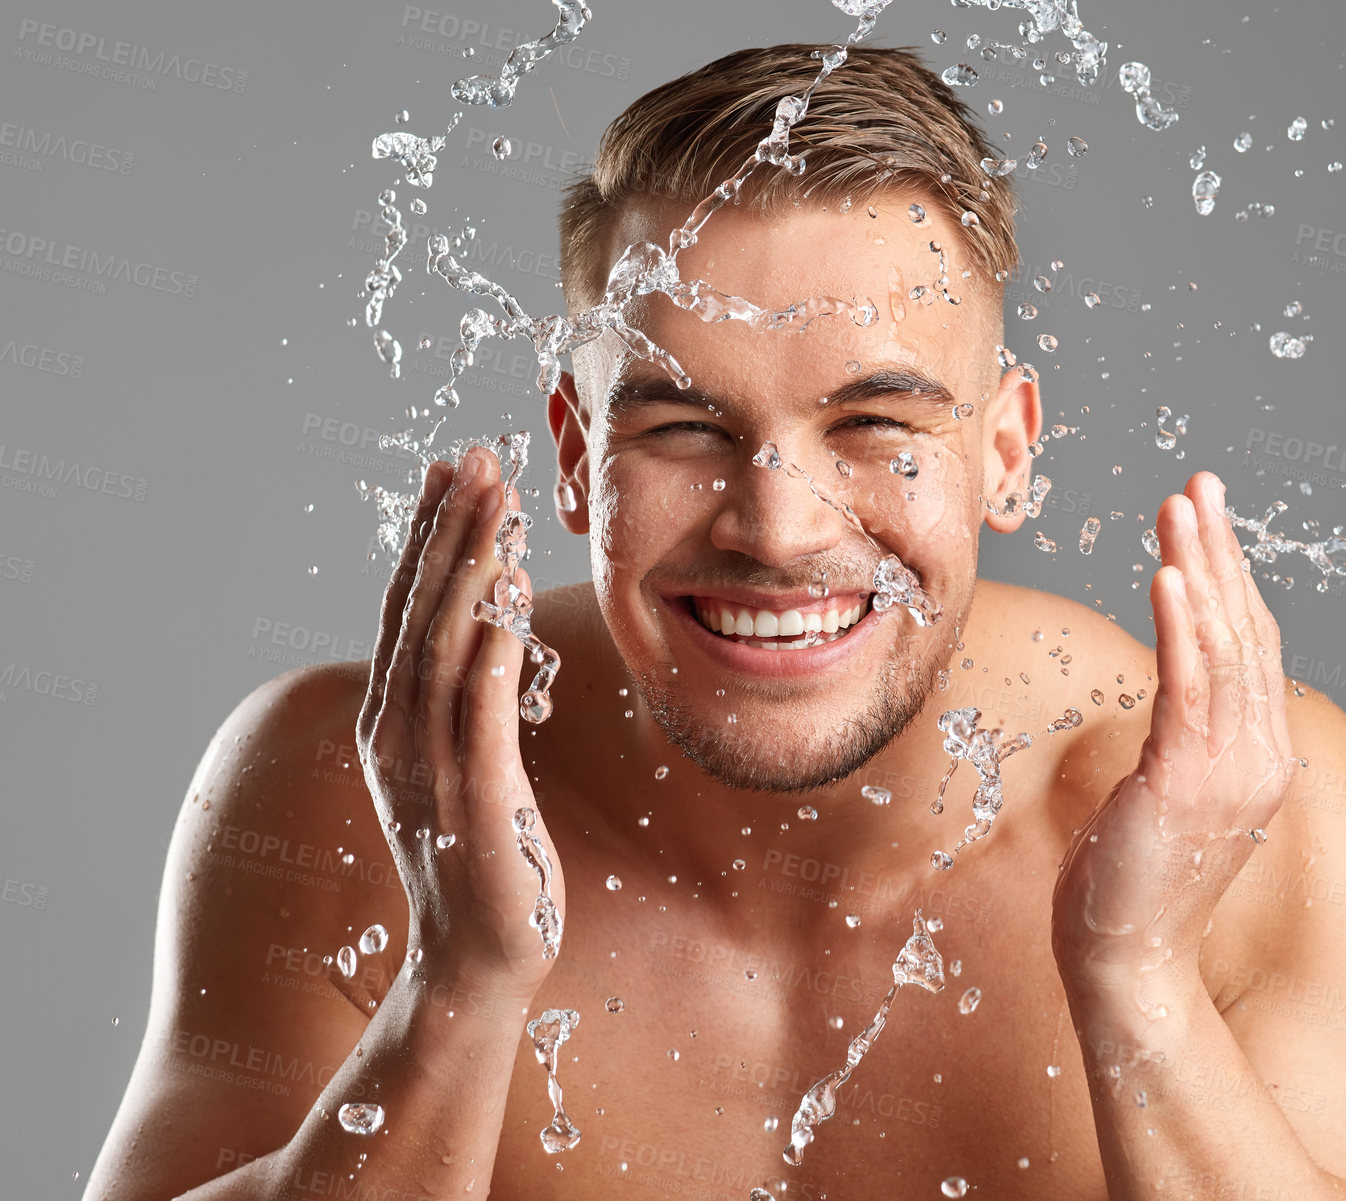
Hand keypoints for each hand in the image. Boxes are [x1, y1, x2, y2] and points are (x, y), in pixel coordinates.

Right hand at [357, 445, 563, 998]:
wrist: (475, 961)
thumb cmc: (481, 859)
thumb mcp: (465, 766)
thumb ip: (467, 699)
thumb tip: (492, 621)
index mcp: (389, 722)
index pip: (405, 609)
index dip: (426, 537)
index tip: (450, 470)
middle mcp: (394, 734)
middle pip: (418, 610)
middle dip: (447, 528)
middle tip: (476, 456)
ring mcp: (427, 766)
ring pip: (442, 643)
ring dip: (468, 566)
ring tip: (495, 500)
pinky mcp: (472, 798)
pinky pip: (477, 707)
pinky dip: (489, 644)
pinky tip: (508, 593)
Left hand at [1052, 471, 1292, 1006]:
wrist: (1129, 961)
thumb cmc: (1131, 882)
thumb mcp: (1166, 797)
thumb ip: (1181, 743)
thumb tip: (1170, 700)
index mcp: (1256, 757)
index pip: (1249, 648)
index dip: (1230, 577)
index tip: (1207, 517)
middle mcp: (1258, 756)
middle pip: (1244, 631)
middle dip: (1221, 550)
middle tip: (1201, 483)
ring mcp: (1230, 769)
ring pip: (1220, 645)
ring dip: (1200, 566)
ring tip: (1182, 505)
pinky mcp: (1187, 779)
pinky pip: (1189, 685)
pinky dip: (1182, 622)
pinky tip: (1169, 572)